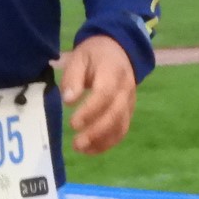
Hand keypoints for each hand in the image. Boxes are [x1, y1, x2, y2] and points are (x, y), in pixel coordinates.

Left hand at [60, 35, 136, 154]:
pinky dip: (108, 143)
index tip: (73, 123)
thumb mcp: (79, 56)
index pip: (105, 94)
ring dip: (102, 141)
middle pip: (115, 115)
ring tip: (80, 149)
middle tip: (76, 143)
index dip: (90, 111)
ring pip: (121, 127)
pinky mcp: (129, 112)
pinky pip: (122, 131)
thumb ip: (73, 77)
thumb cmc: (94, 54)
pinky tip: (90, 149)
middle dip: (96, 132)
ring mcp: (130, 102)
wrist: (118, 49)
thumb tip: (68, 101)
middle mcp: (125, 89)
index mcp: (113, 72)